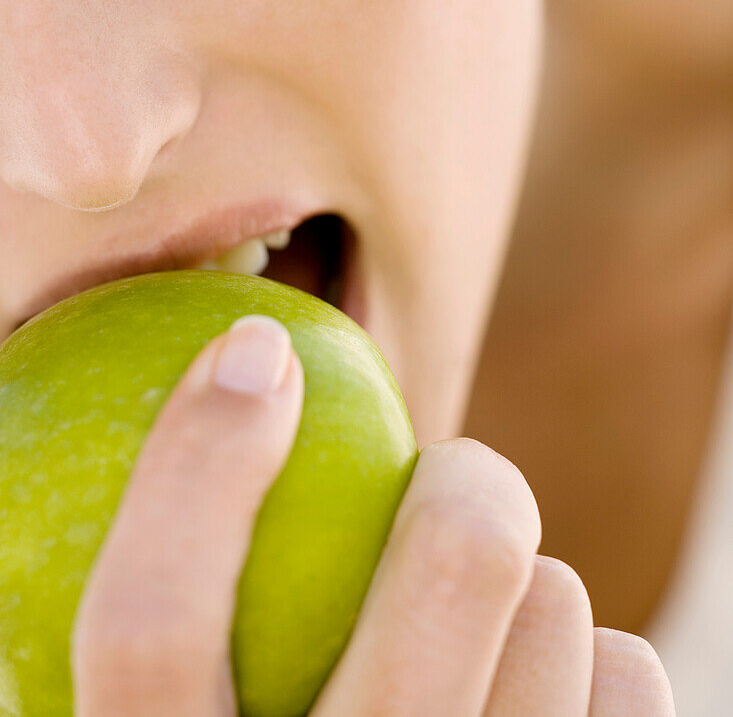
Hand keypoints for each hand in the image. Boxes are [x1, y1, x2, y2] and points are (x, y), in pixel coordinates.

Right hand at [72, 317, 674, 715]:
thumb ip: (165, 660)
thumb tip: (190, 450)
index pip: (151, 628)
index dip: (197, 461)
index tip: (252, 350)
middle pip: (455, 573)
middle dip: (471, 480)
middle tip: (453, 476)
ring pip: (560, 613)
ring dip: (527, 583)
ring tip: (488, 621)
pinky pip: (624, 687)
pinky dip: (595, 660)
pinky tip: (551, 690)